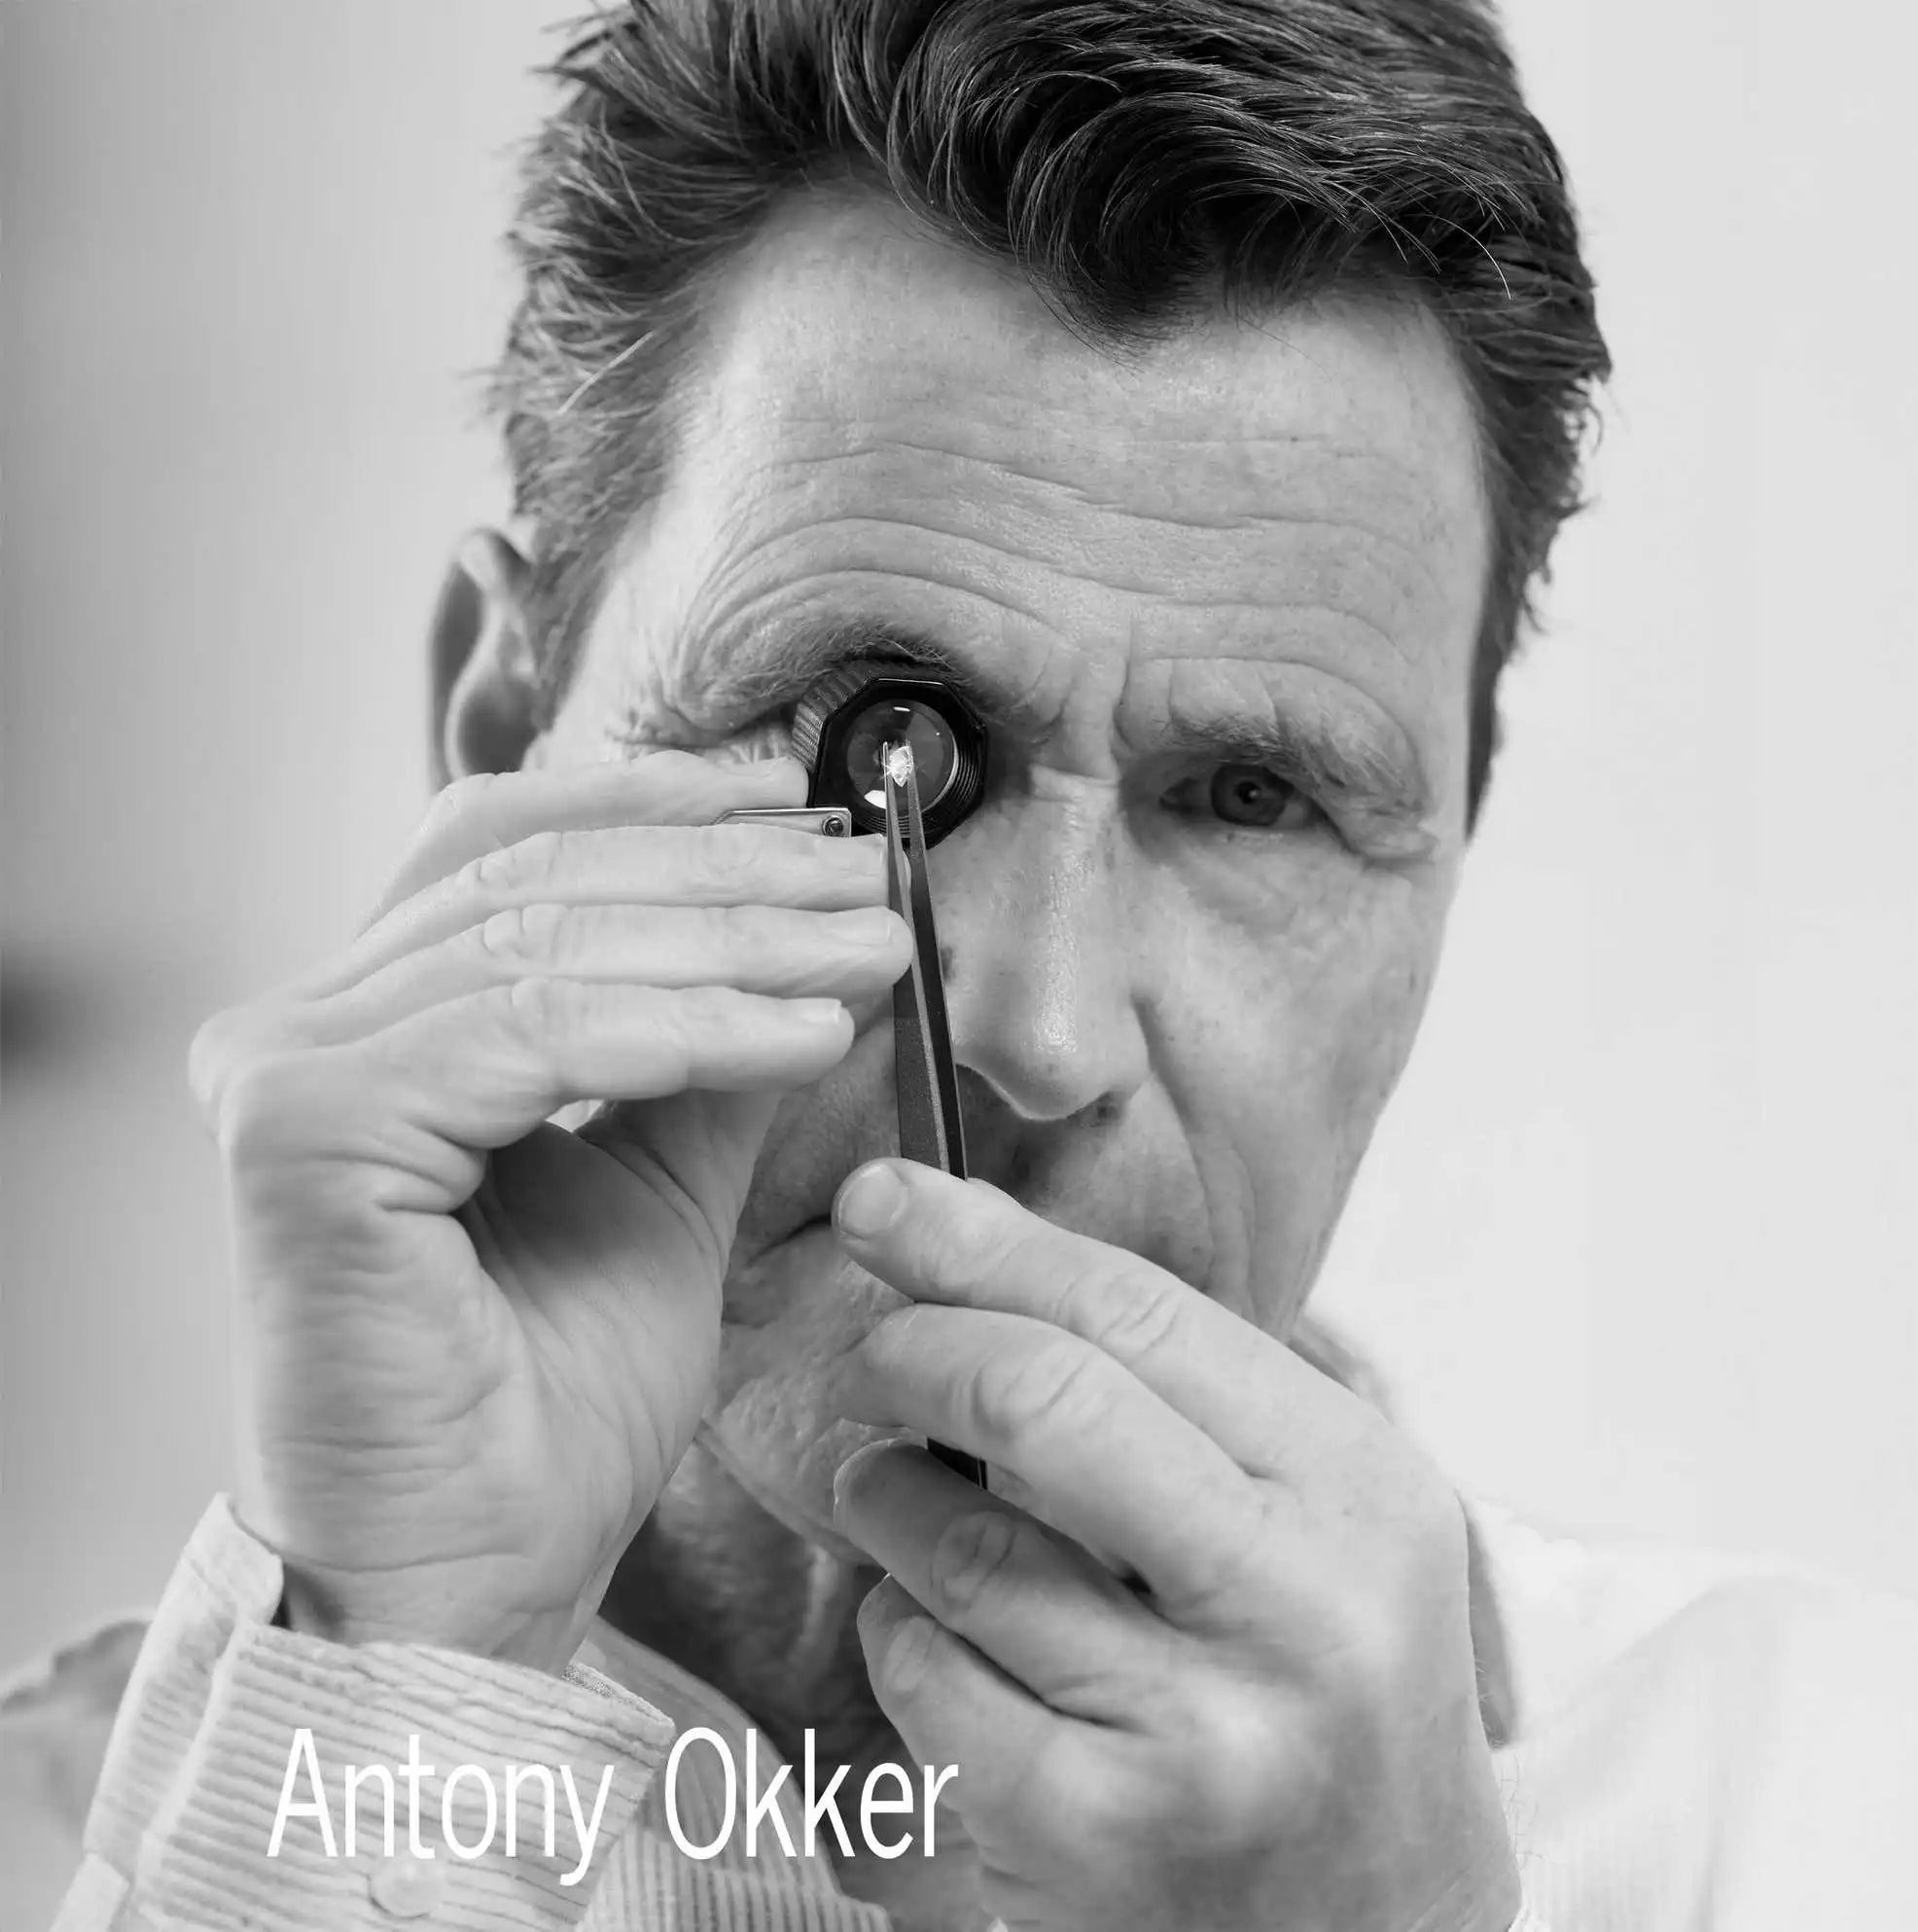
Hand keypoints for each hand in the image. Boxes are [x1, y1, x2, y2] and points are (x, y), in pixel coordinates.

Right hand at [189, 754, 907, 1667]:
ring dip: (739, 942)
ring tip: (868, 950)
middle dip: (730, 871)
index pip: (506, 847)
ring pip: (550, 947)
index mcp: (373, 1024)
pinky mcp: (306, 1136)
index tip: (802, 801)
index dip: (655, 801)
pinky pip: (538, 1037)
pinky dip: (690, 1026)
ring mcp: (289, 1072)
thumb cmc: (557, 1401)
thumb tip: (810, 930)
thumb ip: (710, 1049)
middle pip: (538, 879)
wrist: (484, 1572)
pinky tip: (804, 1034)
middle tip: (870, 881)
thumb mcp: (665, 1183)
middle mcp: (305, 1027)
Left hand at [828, 1160, 1520, 1931]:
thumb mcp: (1312, 1516)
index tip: (888, 1200)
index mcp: (1359, 1491)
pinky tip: (927, 1629)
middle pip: (1045, 1401)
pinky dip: (896, 1631)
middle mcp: (1302, 1606)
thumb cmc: (1322, 1689)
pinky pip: (930, 1678)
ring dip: (885, 1496)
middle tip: (874, 1352)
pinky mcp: (1102, 1837)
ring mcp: (1204, 1735)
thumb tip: (973, 1243)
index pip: (1139, 1315)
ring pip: (962, 1548)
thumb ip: (1179, 1390)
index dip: (988, 1243)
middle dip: (917, 1348)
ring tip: (887, 1491)